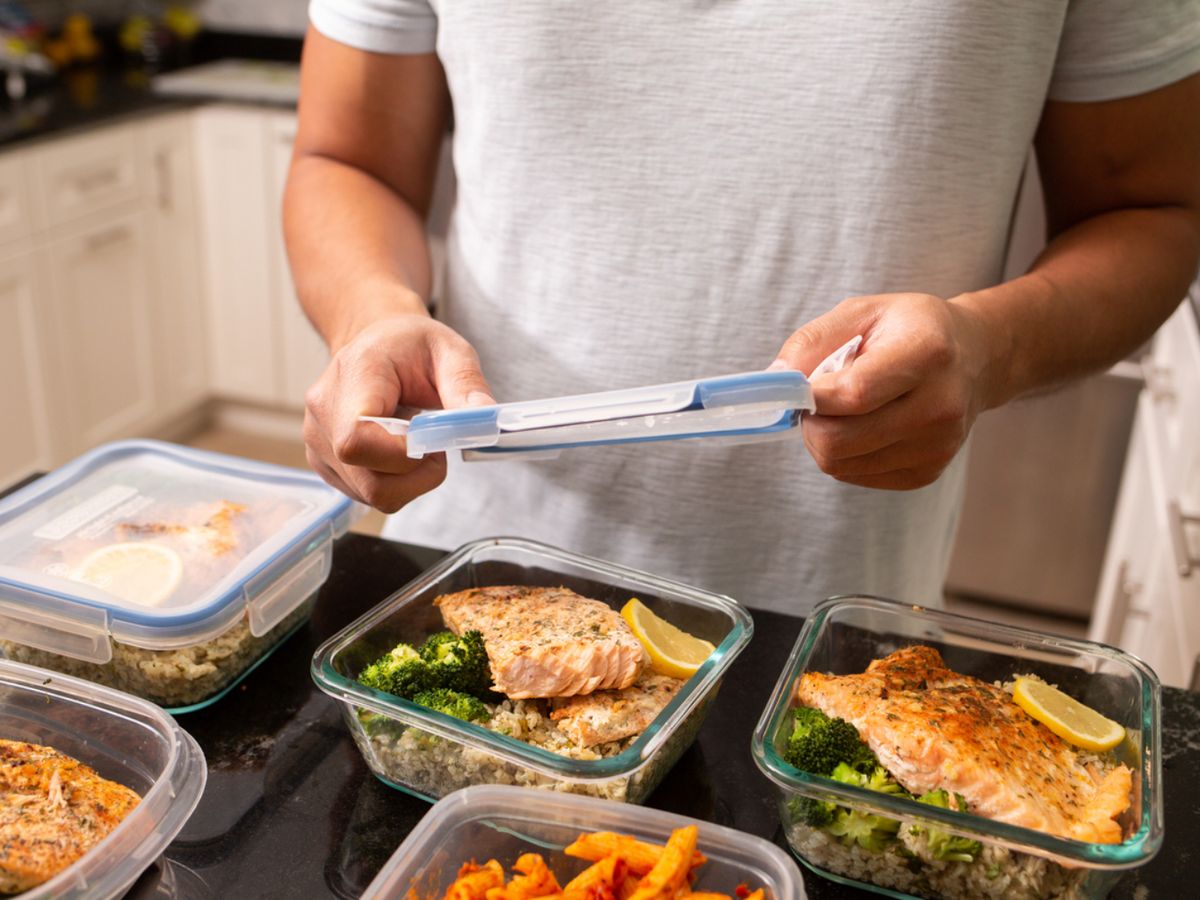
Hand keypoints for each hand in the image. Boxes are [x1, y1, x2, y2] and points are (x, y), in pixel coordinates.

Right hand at [303, 313, 494, 511]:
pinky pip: (365, 493)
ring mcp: (317, 439)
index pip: (358, 438)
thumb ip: (467, 384)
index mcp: (355, 374)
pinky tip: (396, 451)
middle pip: (367, 478)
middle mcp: (324, 410)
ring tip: (416, 443)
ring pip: (370, 493)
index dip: (401, 456)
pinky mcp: (323, 461)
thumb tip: (485, 417)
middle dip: (417, 475)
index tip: (434, 444)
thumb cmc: (410, 347)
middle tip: (437, 445)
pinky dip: (393, 482)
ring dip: (408, 480)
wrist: (375, 342)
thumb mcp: (450, 351)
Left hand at [772, 293, 1001, 489]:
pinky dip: (844, 453)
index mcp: (928, 353)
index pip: (854, 394)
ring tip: (844, 409)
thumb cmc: (909, 329)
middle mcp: (939, 406)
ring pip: (840, 463)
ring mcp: (936, 446)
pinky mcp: (927, 472)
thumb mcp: (862, 311)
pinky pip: (854, 474)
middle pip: (839, 440)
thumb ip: (812, 342)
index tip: (798, 387)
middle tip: (816, 399)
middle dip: (811, 422)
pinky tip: (864, 425)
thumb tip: (775, 379)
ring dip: (824, 437)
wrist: (974, 359)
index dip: (812, 397)